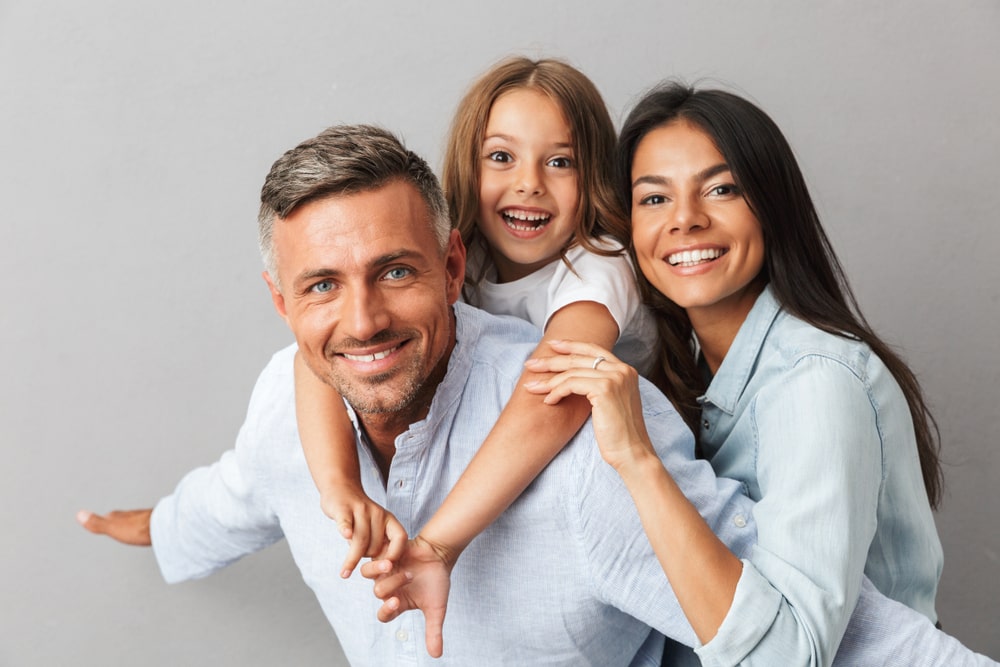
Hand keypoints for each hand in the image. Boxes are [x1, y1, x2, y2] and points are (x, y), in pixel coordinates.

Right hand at [76, 508, 151, 545]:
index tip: (104, 520)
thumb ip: (97, 523)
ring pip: (138, 520)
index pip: (111, 517)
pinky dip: (147, 527)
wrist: (164, 527)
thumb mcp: (112, 528)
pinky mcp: (158, 524)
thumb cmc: (139, 528)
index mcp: (121, 517)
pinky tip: (149, 531)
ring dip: (135, 524)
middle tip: (119, 522)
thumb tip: (79, 514)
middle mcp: (133, 515)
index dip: (107, 519)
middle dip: (121, 520)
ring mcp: (146, 518)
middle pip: (125, 517)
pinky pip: (150, 525)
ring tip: (133, 527)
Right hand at [321, 486, 407, 578]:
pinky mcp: (343, 509)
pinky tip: (346, 536)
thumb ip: (380, 543)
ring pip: (360, 540)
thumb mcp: (376, 526)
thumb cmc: (359, 514)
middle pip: (375, 545)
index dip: (396, 554)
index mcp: (388, 519)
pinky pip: (346, 521)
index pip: (400, 538)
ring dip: (352, 559)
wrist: (341, 487)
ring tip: (345, 573)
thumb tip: (382, 570)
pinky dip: (346, 529)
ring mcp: (360, 510)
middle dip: (366, 557)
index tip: (388, 567)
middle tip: (357, 558)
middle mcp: (377, 513)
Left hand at [361, 535, 451, 657]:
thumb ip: (433, 631)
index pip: (383, 614)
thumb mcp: (436, 608)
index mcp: (398, 603)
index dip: (386, 610)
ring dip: (379, 570)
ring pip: (368, 574)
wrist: (439, 553)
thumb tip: (437, 656)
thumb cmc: (436, 581)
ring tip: (391, 565)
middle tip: (409, 576)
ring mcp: (383, 570)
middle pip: (377, 592)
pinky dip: (378, 556)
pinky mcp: (382, 553)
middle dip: (392, 584)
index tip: (396, 601)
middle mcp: (388, 587)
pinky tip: (392, 554)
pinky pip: (370, 556)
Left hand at [523, 340, 656, 471]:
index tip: (552, 346)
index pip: (594, 349)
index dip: (571, 345)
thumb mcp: (611, 402)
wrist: (631, 452)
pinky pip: (571, 384)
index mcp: (626, 370)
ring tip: (531, 387)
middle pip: (579, 358)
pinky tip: (548, 401)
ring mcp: (615, 377)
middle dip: (551, 360)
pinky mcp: (605, 389)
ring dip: (548, 380)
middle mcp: (622, 370)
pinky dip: (556, 391)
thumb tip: (573, 376)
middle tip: (530, 364)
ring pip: (572, 371)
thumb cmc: (618, 433)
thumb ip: (600, 384)